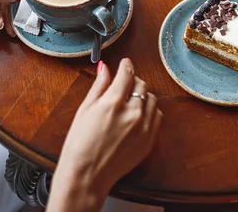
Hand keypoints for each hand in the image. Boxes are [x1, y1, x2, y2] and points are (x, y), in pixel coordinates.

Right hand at [48, 59, 162, 211]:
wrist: (87, 175)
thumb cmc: (80, 144)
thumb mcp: (85, 109)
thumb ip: (98, 86)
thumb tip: (104, 67)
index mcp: (113, 103)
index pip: (127, 74)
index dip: (126, 66)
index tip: (125, 63)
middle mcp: (132, 113)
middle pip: (141, 84)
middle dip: (132, 80)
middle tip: (123, 85)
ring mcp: (143, 128)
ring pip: (151, 98)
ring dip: (142, 95)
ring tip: (129, 101)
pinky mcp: (149, 140)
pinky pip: (157, 116)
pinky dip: (149, 110)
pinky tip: (137, 114)